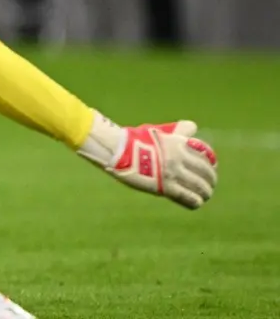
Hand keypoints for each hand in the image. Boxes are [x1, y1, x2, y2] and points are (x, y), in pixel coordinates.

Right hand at [79, 115, 217, 209]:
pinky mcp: (165, 187)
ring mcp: (173, 173)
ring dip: (205, 192)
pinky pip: (188, 198)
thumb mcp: (159, 131)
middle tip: (209, 185)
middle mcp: (180, 159)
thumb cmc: (135, 139)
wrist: (118, 150)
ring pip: (200, 187)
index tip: (211, 168)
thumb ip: (177, 131)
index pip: (205, 155)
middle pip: (206, 172)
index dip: (211, 164)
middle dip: (210, 180)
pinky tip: (196, 203)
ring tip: (204, 195)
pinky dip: (195, 202)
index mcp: (179, 144)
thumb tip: (193, 127)